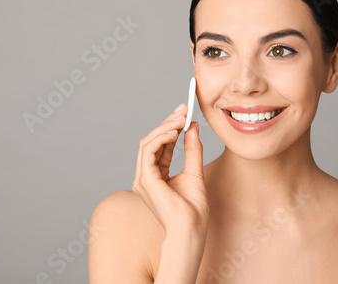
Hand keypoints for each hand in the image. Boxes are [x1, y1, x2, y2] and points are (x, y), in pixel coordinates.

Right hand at [133, 103, 208, 236]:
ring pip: (147, 143)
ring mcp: (142, 179)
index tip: (184, 112)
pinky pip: (148, 150)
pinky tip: (175, 130)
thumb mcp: (195, 172)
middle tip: (183, 109)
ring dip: (164, 127)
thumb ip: (192, 149)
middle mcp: (145, 177)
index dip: (170, 127)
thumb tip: (192, 127)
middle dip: (167, 123)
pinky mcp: (145, 180)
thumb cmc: (193, 210)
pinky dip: (160, 138)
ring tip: (181, 118)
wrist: (191, 229)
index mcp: (155, 176)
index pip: (159, 146)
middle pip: (151, 141)